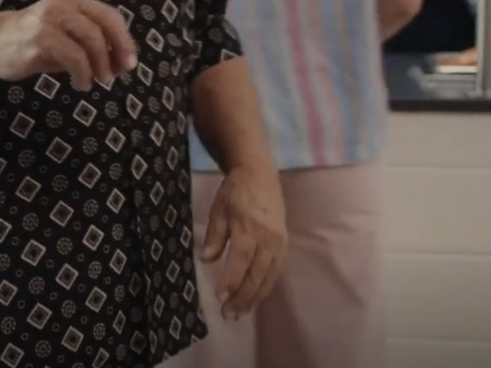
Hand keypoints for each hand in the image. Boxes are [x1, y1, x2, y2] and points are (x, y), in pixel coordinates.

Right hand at [0, 0, 137, 90]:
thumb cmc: (33, 42)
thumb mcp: (65, 38)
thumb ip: (92, 46)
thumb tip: (121, 65)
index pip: (109, 15)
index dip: (124, 40)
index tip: (129, 62)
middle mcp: (64, 4)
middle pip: (104, 24)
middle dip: (118, 50)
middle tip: (120, 73)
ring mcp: (51, 20)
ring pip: (92, 39)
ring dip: (101, 65)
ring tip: (99, 81)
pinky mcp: (41, 38)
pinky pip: (75, 57)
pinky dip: (84, 73)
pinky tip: (82, 84)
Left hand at [201, 165, 286, 320]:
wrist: (260, 175)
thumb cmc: (235, 193)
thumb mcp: (218, 210)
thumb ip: (214, 236)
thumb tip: (206, 259)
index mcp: (249, 227)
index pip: (241, 259)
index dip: (232, 280)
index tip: (220, 297)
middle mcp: (268, 238)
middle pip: (256, 274)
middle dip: (242, 297)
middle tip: (228, 315)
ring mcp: (279, 242)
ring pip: (268, 277)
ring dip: (254, 298)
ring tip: (240, 314)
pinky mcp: (284, 245)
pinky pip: (276, 271)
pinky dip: (265, 287)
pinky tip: (255, 298)